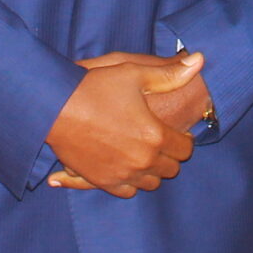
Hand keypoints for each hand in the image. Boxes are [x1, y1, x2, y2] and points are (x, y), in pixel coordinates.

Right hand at [46, 54, 201, 197]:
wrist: (53, 107)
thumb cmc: (94, 86)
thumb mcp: (133, 73)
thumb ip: (169, 73)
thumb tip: (199, 60)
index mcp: (154, 135)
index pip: (185, 149)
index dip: (183, 139)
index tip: (176, 132)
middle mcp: (141, 160)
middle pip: (170, 169)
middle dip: (169, 155)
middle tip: (160, 141)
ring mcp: (121, 174)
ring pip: (151, 183)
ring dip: (152, 170)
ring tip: (144, 154)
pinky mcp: (102, 181)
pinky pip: (127, 191)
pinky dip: (131, 182)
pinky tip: (127, 167)